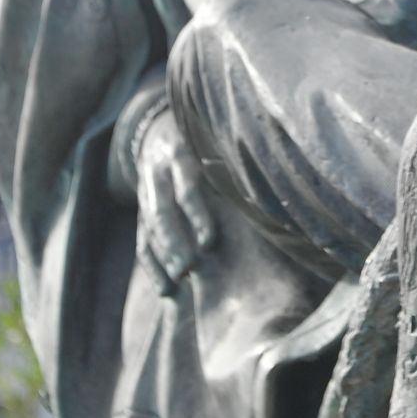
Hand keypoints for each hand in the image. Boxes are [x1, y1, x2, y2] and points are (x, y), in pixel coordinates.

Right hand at [134, 108, 216, 293]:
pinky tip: (165, 288)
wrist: (158, 130)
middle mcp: (158, 173)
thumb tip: (275, 187)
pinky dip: (152, 265)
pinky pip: (142, 239)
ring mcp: (146, 192)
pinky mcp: (141, 209)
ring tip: (176, 283)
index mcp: (182, 153)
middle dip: (174, 242)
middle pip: (162, 211)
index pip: (187, 186)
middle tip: (187, 269)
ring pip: (149, 227)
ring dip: (162, 257)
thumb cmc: (206, 141)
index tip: (208, 241)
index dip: (196, 214)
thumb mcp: (215, 140)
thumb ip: (234, 163)